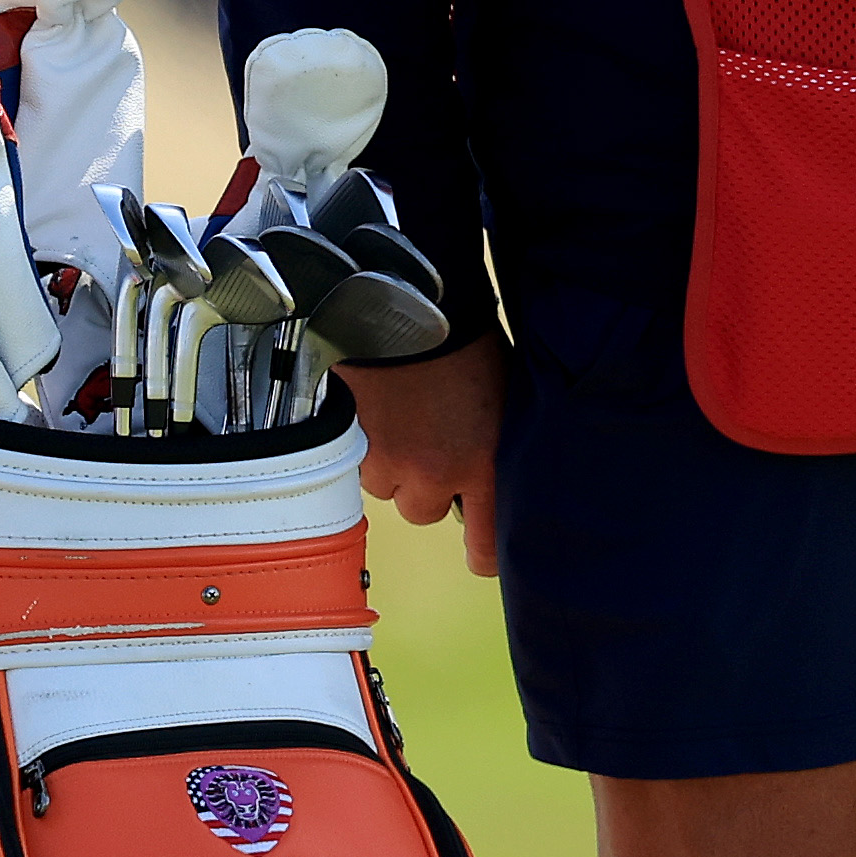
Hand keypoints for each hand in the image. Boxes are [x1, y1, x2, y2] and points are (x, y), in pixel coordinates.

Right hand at [342, 335, 505, 577]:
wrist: (407, 302)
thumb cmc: (465, 341)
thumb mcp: (504, 398)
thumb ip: (497, 447)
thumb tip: (493, 475)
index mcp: (485, 464)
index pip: (486, 548)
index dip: (482, 554)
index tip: (478, 552)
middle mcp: (435, 473)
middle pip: (424, 510)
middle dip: (425, 483)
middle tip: (432, 441)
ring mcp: (387, 460)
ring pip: (386, 484)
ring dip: (392, 461)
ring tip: (403, 414)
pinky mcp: (351, 442)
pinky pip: (357, 459)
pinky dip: (365, 441)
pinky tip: (379, 405)